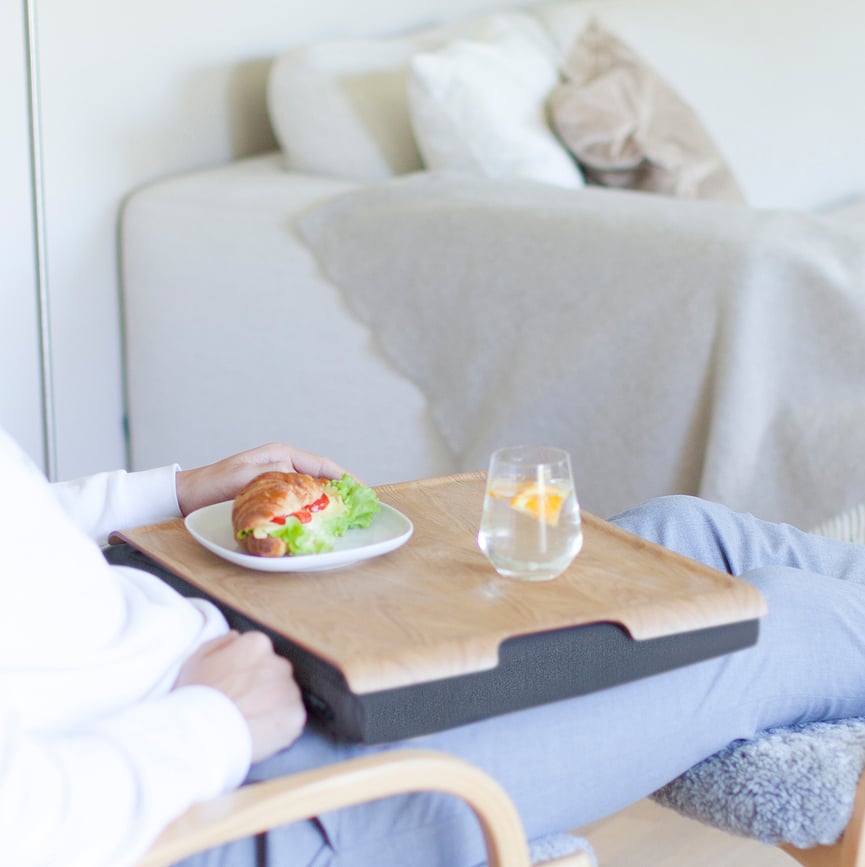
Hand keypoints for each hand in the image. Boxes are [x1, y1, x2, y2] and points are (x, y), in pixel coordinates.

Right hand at [173, 631, 306, 762]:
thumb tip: (236, 637)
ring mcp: (289, 689)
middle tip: (243, 706)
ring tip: (249, 722)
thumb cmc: (194, 698)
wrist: (199, 734)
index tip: (237, 688)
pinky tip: (260, 733)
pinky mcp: (295, 715)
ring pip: (286, 697)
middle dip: (263, 689)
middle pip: (276, 675)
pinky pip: (292, 720)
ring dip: (273, 708)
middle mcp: (278, 663)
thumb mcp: (196, 660)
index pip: (261, 654)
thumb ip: (220, 643)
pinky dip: (280, 728)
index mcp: (257, 645)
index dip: (247, 675)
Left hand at [175, 442, 349, 514]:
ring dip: (325, 504)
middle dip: (340, 492)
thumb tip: (306, 483)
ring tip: (343, 518)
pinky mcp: (269, 497)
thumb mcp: (247, 475)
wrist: (186, 497)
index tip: (362, 490)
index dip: (345, 477)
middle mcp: (282, 465)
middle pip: (320, 478)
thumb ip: (277, 474)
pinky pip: (296, 503)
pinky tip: (315, 525)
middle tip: (358, 508)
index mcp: (281, 454)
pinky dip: (308, 512)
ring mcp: (276, 481)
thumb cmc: (214, 483)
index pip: (322, 465)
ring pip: (309, 492)